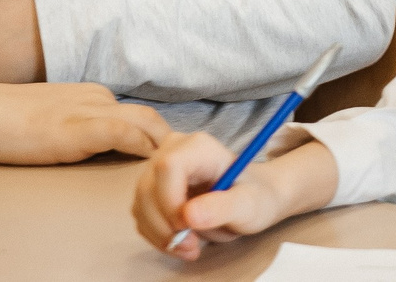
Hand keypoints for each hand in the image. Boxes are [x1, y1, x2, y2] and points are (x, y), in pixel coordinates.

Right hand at [0, 81, 170, 163]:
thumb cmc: (8, 120)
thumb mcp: (56, 118)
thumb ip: (80, 125)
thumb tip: (99, 144)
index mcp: (94, 96)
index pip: (137, 115)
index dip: (155, 136)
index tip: (166, 156)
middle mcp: (99, 99)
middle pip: (149, 118)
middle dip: (169, 141)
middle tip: (180, 165)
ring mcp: (90, 111)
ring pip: (144, 123)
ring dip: (162, 146)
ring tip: (174, 168)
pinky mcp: (78, 128)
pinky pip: (123, 133)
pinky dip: (142, 146)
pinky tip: (151, 161)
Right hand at [133, 131, 336, 259]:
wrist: (251, 199)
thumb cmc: (254, 196)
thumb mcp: (248, 205)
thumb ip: (223, 207)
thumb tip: (189, 215)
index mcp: (199, 146)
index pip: (168, 167)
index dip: (171, 201)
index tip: (188, 227)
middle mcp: (172, 151)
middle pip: (148, 189)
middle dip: (165, 226)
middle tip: (192, 248)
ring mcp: (157, 170)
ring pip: (141, 206)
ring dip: (161, 235)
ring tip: (191, 248)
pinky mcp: (150, 191)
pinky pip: (142, 217)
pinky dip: (158, 236)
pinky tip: (182, 242)